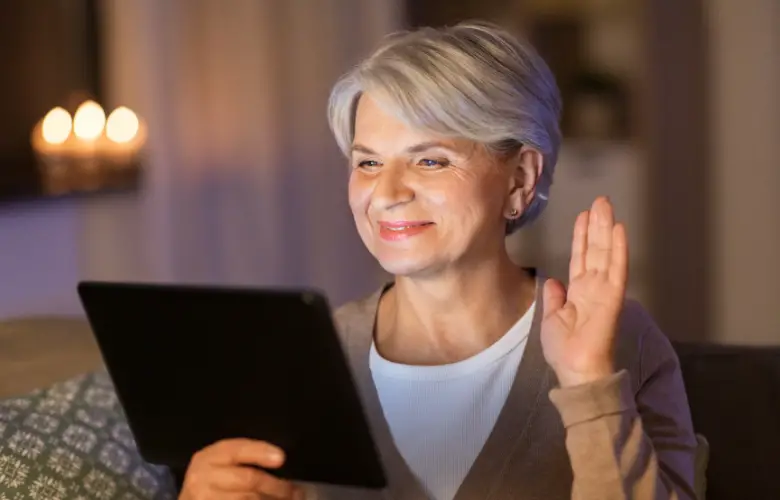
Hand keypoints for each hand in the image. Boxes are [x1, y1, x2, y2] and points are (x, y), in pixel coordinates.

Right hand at [179, 439, 304, 499]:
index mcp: (209, 457)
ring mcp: (204, 499)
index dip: (260, 452)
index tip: (281, 458)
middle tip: (295, 491)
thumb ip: (247, 458)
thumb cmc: (215, 480)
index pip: (236, 450)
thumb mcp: (223, 463)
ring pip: (248, 499)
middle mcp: (202, 478)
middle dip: (276, 486)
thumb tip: (280, 460)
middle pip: (248, 479)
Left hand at [541, 197, 627, 387]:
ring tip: (606, 205)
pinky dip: (618, 249)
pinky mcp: (613, 296)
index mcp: (578, 293)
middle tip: (600, 200)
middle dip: (596, 224)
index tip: (583, 216)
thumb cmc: (564, 350)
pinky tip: (619, 229)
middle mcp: (593, 287)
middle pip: (595, 249)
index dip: (582, 236)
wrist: (576, 370)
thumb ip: (554, 298)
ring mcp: (604, 290)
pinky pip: (617, 269)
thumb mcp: (551, 319)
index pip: (580, 258)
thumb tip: (554, 281)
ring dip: (606, 228)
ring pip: (605, 252)